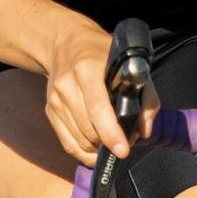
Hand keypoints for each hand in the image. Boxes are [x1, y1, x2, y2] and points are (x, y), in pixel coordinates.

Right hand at [41, 22, 143, 165]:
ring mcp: (55, 100)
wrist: (66, 44)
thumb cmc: (103, 55)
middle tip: (124, 141)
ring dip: (98, 148)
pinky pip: (68, 143)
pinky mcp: (50, 111)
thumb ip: (145, 97)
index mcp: (87, 69)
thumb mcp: (130, 65)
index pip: (98, 108)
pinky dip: (85, 152)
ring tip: (111, 139)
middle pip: (88, 129)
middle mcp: (66, 85)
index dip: (111, 132)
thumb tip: (144, 131)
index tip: (123, 150)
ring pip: (79, 140)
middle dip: (109, 142)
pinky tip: (97, 149)